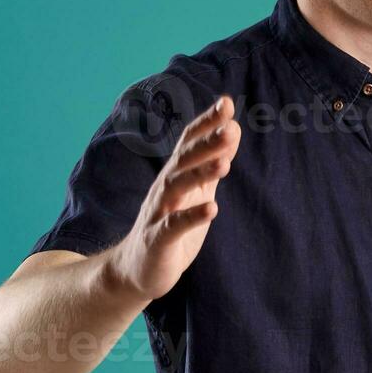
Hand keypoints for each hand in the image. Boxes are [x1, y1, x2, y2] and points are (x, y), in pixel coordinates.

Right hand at [108, 95, 240, 299]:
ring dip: (200, 174)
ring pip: (177, 187)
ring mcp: (159, 213)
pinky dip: (192, 216)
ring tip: (225, 164)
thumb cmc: (172, 226)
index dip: (207, 123)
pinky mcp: (157, 240)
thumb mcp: (197, 190)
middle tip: (230, 127)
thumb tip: (233, 129)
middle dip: (207, 143)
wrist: (138, 269)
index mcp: (176, 175)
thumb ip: (213, 161)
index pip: (190, 142)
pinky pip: (173, 226)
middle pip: (184, 159)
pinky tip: (212, 208)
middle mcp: (165, 188)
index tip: (226, 103)